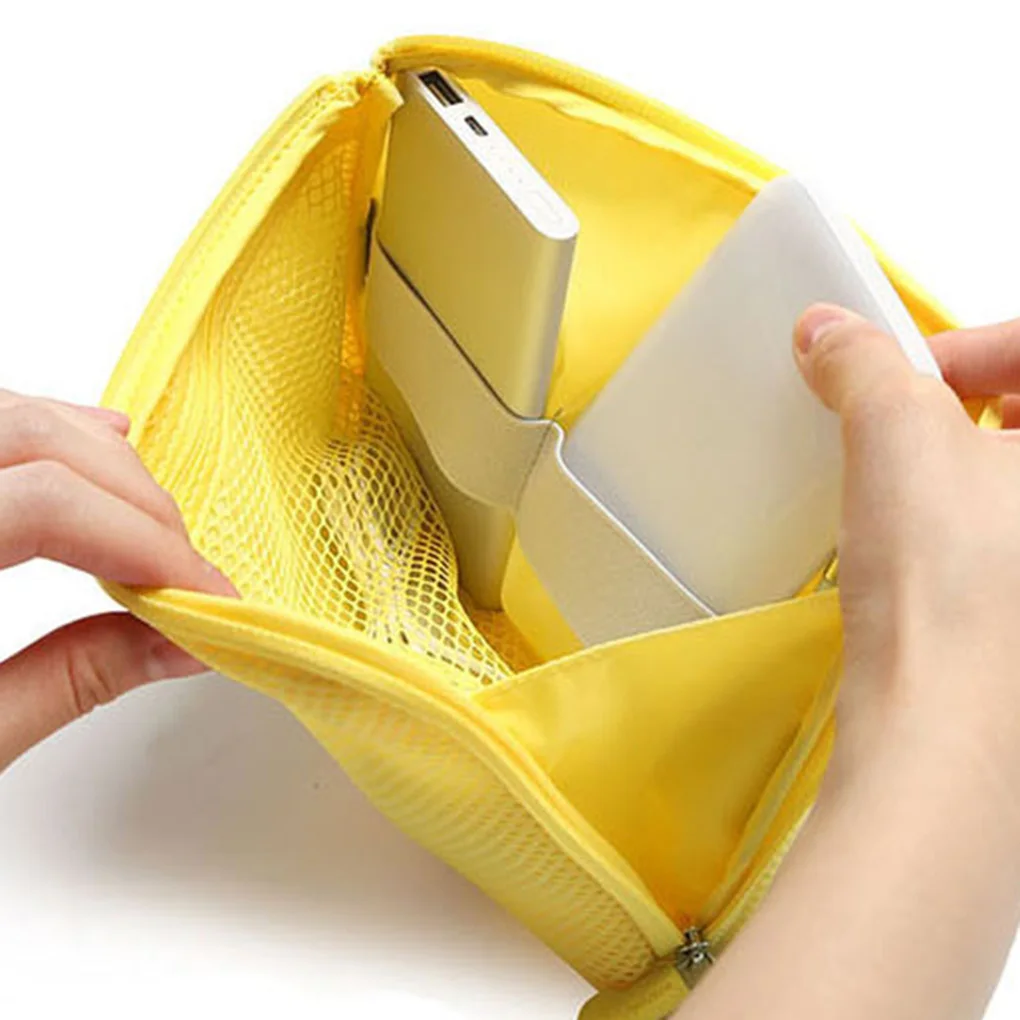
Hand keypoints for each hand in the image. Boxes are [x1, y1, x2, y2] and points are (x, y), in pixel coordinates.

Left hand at [0, 389, 236, 770]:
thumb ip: (70, 680)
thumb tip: (181, 645)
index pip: (45, 503)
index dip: (143, 542)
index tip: (207, 595)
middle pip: (33, 440)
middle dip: (133, 496)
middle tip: (183, 564)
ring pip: (7, 413)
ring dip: (92, 450)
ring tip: (153, 511)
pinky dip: (45, 425)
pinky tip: (93, 439)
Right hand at [675, 310, 1019, 1019]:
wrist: (947, 734)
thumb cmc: (957, 600)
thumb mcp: (896, 436)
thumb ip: (862, 364)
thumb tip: (831, 337)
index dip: (971, 348)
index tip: (908, 374)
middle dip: (968, 408)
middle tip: (907, 426)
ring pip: (1012, 486)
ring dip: (964, 468)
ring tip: (904, 491)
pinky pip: (1003, 545)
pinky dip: (965, 528)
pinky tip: (915, 552)